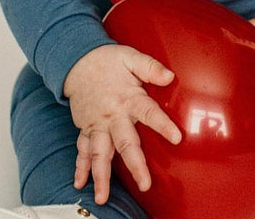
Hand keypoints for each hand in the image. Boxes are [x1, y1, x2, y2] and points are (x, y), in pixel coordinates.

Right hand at [63, 44, 181, 205]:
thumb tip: (170, 76)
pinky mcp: (86, 129)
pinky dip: (80, 167)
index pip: (149, 112)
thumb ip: (150, 67)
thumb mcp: (131, 57)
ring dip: (101, 175)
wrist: (78, 61)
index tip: (176, 138)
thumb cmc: (109, 61)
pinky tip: (79, 183)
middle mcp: (112, 115)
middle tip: (144, 183)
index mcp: (128, 98)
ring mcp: (97, 124)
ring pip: (99, 153)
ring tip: (102, 196)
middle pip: (124, 142)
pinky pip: (82, 150)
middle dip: (134, 164)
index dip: (162, 125)